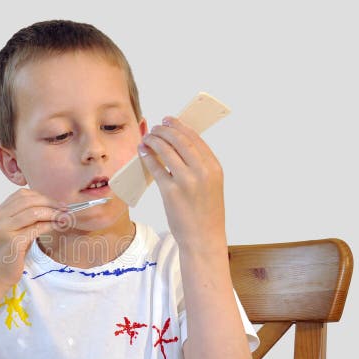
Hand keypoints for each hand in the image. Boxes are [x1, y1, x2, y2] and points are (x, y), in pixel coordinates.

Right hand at [0, 188, 65, 289]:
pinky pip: (36, 228)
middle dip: (50, 203)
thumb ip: (28, 217)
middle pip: (28, 200)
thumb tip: (52, 206)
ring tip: (64, 217)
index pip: (22, 195)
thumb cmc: (10, 254)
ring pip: (33, 212)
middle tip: (65, 209)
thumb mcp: (18, 230)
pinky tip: (58, 226)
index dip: (42, 196)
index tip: (57, 203)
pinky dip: (50, 225)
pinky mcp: (13, 241)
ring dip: (53, 213)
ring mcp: (4, 229)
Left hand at [138, 116, 226, 252]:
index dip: (180, 126)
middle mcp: (202, 172)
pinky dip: (148, 156)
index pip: (195, 138)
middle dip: (165, 130)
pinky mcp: (170, 192)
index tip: (170, 121)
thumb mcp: (212, 185)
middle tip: (155, 127)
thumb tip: (180, 147)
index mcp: (214, 168)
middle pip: (180, 140)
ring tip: (147, 138)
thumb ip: (200, 166)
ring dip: (154, 140)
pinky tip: (143, 151)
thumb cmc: (206, 213)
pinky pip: (156, 168)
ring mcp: (186, 181)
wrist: (203, 237)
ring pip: (166, 150)